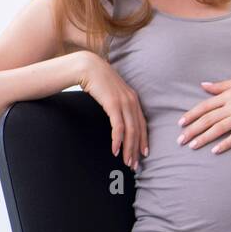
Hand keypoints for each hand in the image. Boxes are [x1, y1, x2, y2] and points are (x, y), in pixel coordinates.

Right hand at [75, 50, 148, 170]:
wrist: (87, 66)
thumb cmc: (97, 82)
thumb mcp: (111, 94)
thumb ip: (117, 105)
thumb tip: (118, 119)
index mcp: (133, 100)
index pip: (142, 124)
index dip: (143, 140)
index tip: (143, 154)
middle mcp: (132, 101)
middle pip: (138, 130)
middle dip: (137, 149)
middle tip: (135, 164)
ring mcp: (124, 102)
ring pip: (130, 131)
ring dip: (129, 148)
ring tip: (127, 162)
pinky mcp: (113, 104)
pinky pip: (118, 126)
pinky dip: (118, 140)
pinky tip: (115, 150)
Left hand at [179, 74, 230, 153]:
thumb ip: (221, 85)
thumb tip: (203, 85)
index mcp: (229, 93)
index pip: (205, 105)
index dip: (191, 115)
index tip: (180, 123)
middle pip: (208, 119)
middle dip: (192, 130)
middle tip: (180, 140)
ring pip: (219, 128)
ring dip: (204, 138)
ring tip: (192, 146)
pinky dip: (226, 143)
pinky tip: (215, 151)